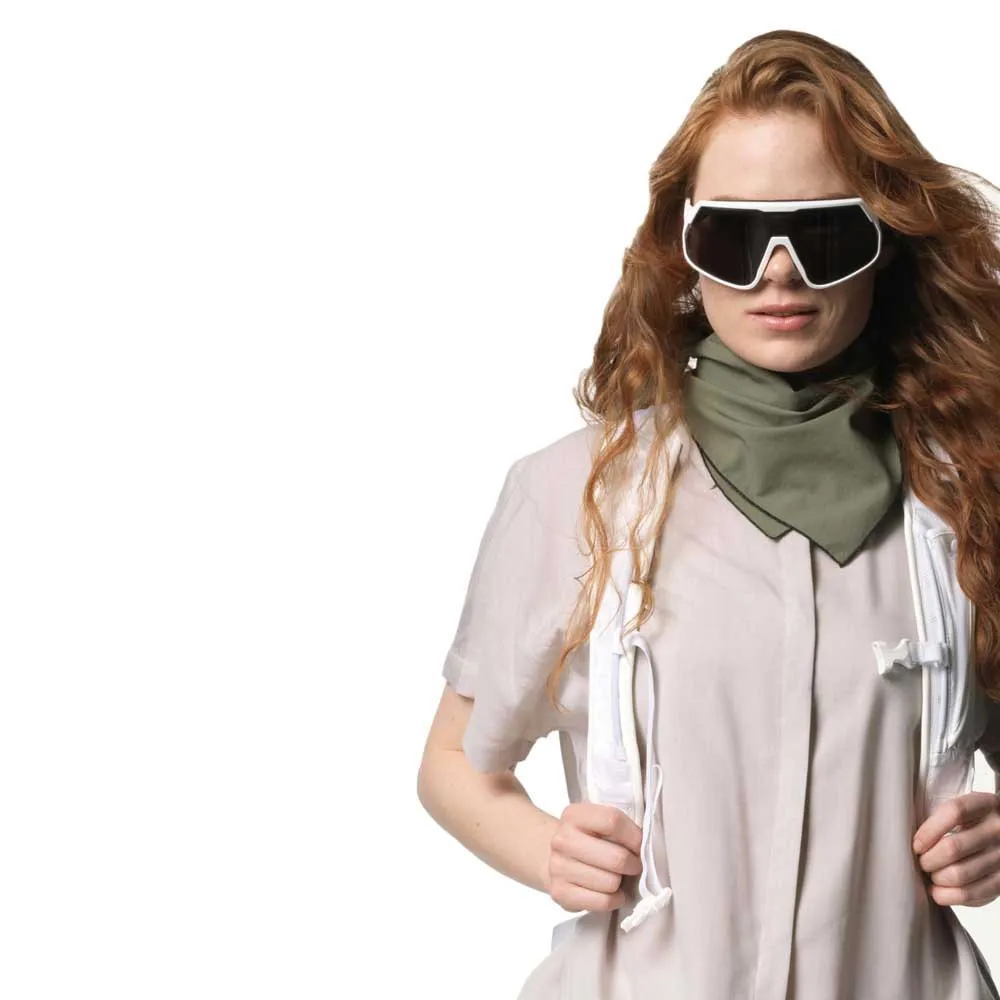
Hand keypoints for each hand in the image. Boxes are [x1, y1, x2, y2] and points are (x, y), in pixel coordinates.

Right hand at [544, 802, 642, 913]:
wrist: (556, 859)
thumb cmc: (587, 840)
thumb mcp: (598, 823)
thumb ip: (620, 827)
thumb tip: (646, 846)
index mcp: (574, 815)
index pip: (612, 821)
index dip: (634, 836)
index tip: (639, 845)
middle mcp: (562, 840)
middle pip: (616, 858)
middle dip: (632, 864)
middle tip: (633, 865)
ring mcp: (558, 868)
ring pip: (611, 883)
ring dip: (620, 882)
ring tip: (616, 877)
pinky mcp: (560, 893)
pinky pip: (602, 902)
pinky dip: (614, 900)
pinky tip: (611, 892)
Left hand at [912, 791, 999, 906]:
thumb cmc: (971, 822)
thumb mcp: (964, 808)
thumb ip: (941, 815)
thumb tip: (906, 836)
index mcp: (986, 804)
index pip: (953, 812)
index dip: (928, 830)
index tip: (915, 844)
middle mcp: (998, 829)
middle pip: (953, 848)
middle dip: (928, 859)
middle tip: (921, 861)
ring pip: (959, 874)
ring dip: (936, 878)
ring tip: (930, 874)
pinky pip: (971, 894)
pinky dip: (947, 895)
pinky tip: (938, 890)